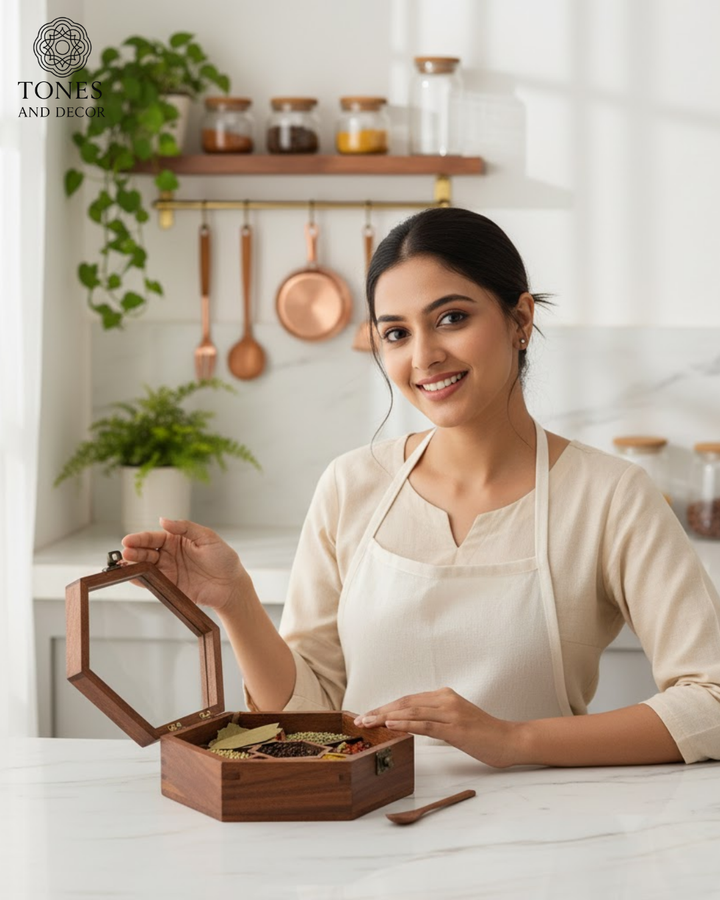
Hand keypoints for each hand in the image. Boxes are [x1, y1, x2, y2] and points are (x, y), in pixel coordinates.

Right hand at [121, 518, 249, 611]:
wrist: (232, 586)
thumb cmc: (223, 559)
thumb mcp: (207, 537)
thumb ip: (185, 528)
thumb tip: (163, 520)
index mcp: (178, 539)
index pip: (155, 537)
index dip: (141, 538)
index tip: (129, 540)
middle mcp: (170, 554)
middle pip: (147, 551)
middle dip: (134, 551)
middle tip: (125, 553)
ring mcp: (169, 570)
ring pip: (146, 566)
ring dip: (134, 565)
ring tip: (123, 564)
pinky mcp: (170, 585)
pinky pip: (152, 581)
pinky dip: (140, 580)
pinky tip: (131, 577)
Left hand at [352, 686, 522, 768]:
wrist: (510, 740)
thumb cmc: (483, 735)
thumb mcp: (455, 722)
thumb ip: (435, 720)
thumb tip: (410, 726)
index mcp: (444, 696)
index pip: (408, 700)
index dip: (386, 706)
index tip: (368, 715)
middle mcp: (445, 699)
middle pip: (405, 703)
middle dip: (380, 711)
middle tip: (360, 719)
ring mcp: (451, 712)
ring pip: (411, 711)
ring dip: (386, 717)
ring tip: (368, 722)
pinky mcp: (455, 728)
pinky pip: (425, 725)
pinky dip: (406, 724)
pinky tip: (391, 726)